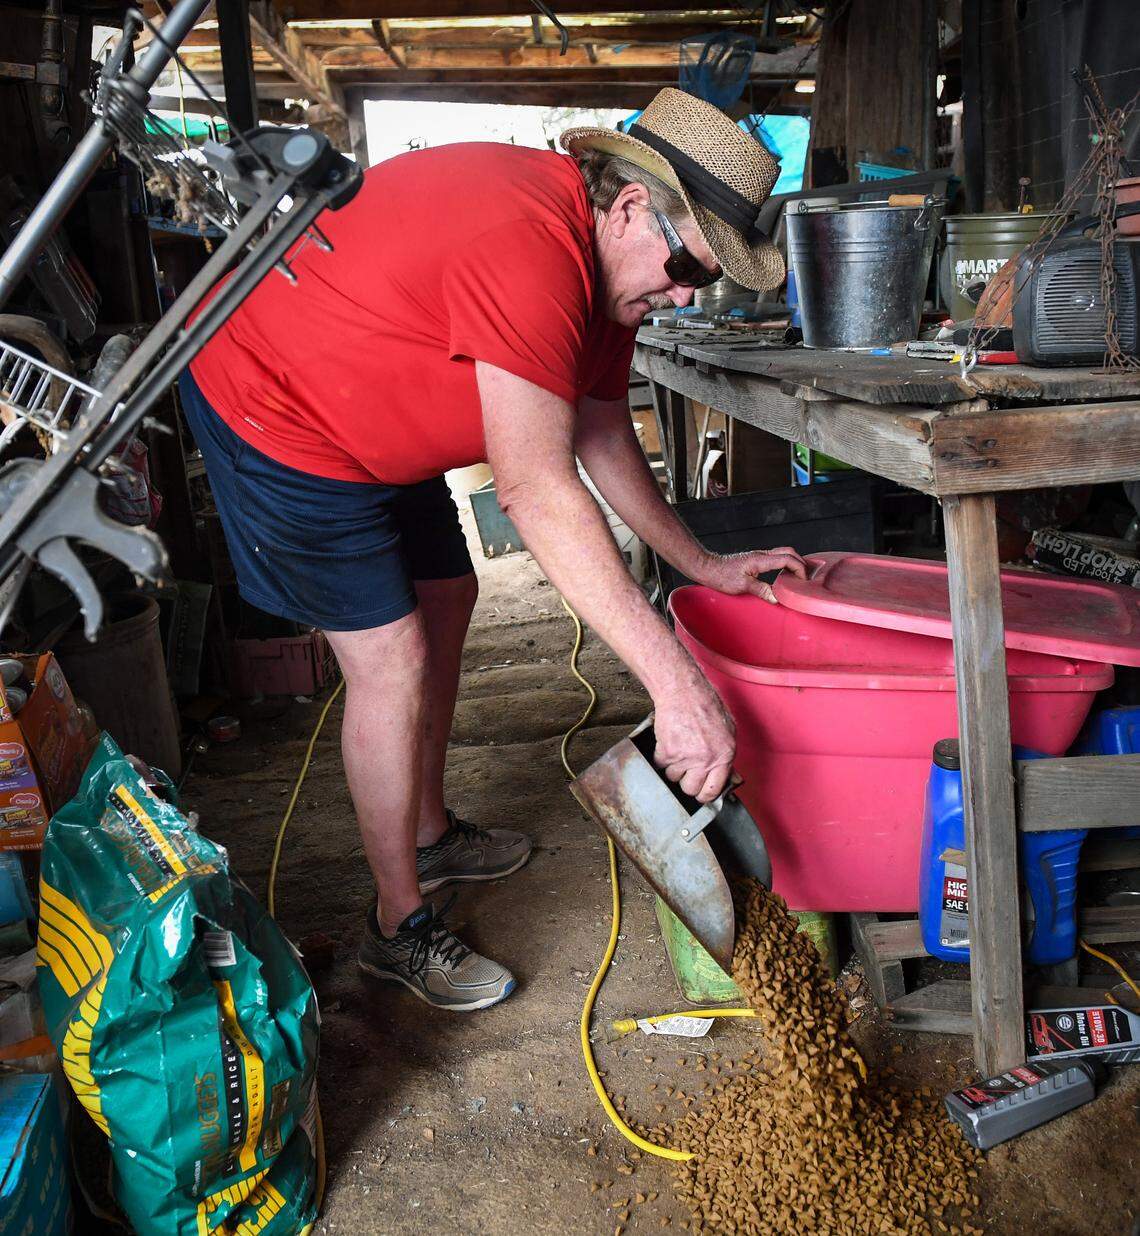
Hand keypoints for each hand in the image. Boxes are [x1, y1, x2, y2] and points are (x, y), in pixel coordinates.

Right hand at [652, 679, 735, 803]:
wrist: (683, 691)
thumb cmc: (706, 703)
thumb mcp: (728, 729)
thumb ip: (724, 753)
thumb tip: (721, 773)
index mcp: (724, 756)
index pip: (713, 790)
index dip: (704, 794)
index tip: (700, 793)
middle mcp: (705, 760)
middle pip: (690, 789)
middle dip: (686, 783)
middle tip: (686, 771)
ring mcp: (685, 757)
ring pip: (673, 777)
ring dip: (673, 767)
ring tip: (678, 749)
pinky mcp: (667, 751)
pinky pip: (660, 765)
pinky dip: (661, 756)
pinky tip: (668, 742)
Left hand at [694, 547, 807, 603]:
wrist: (708, 568)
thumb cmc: (721, 576)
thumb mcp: (742, 585)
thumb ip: (761, 590)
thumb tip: (777, 598)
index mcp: (760, 559)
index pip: (787, 559)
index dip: (799, 568)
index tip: (804, 581)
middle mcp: (761, 555)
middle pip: (789, 552)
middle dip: (801, 563)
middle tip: (806, 578)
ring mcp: (758, 556)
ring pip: (783, 553)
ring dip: (793, 563)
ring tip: (799, 577)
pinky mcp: (755, 560)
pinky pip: (775, 558)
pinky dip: (785, 564)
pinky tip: (784, 576)